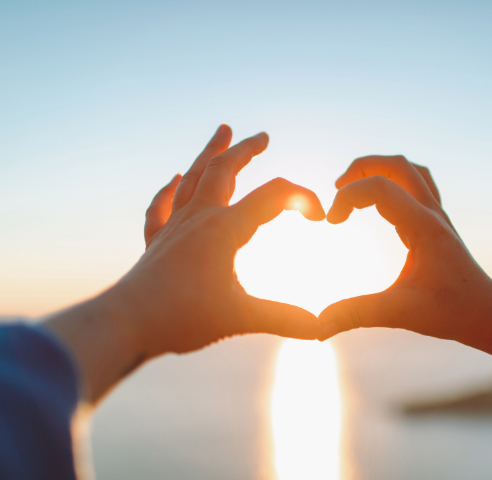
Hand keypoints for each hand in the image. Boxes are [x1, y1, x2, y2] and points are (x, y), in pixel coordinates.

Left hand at [46, 125, 324, 402]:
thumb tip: (321, 329)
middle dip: (246, 150)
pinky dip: (169, 190)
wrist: (127, 323)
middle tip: (262, 136)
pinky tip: (173, 180)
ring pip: (193, 177)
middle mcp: (199, 218)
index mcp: (225, 229)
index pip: (274, 196)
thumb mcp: (240, 318)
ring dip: (209, 153)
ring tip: (222, 130)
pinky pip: (161, 207)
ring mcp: (174, 227)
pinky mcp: (156, 242)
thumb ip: (283, 319)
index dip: (304, 199)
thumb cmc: (183, 317)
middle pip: (224, 170)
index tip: (319, 218)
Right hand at [318, 155, 491, 366]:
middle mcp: (432, 214)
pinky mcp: (437, 224)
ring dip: (379, 170)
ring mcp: (437, 216)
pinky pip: (418, 186)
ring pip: (410, 171)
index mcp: (423, 227)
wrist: (490, 315)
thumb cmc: (453, 313)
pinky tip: (380, 205)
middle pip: (397, 165)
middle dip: (361, 169)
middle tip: (336, 189)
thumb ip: (357, 315)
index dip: (347, 197)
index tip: (331, 222)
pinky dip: (394, 183)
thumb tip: (318, 327)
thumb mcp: (401, 313)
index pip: (379, 187)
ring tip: (353, 188)